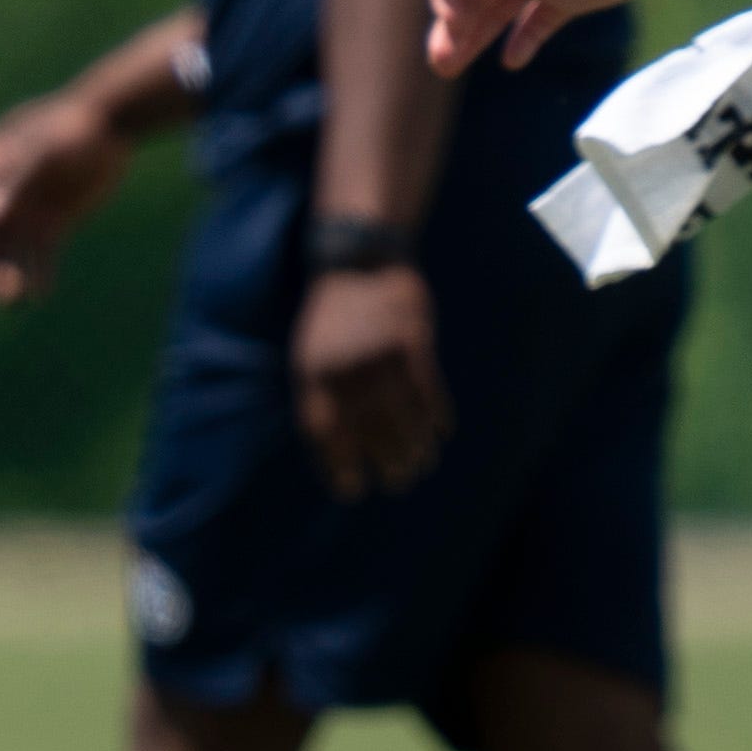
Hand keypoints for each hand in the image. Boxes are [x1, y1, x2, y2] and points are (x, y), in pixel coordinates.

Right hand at [0, 90, 135, 303]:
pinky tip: (39, 295)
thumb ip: (15, 183)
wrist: (112, 122)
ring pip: (10, 251)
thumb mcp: (42, 154)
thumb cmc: (68, 129)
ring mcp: (24, 209)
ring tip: (14, 302)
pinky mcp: (50, 222)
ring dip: (9, 276)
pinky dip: (38, 273)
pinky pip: (40, 254)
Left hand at [294, 261, 449, 499]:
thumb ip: (322, 395)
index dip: (337, 464)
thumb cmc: (333, 316)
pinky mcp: (412, 341)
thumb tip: (338, 445)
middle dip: (384, 461)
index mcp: (314, 372)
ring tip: (421, 465)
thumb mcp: (310, 353)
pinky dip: (436, 415)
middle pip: (367, 428)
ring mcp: (380, 354)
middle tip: (398, 482)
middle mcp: (346, 368)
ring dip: (414, 445)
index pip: (324, 431)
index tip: (351, 490)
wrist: (358, 260)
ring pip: (402, 414)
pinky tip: (441, 433)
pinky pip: (428, 389)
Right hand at [422, 0, 681, 75]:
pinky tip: (510, 63)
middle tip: (439, 63)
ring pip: (498, 16)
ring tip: (450, 69)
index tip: (452, 19)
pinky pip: (537, 25)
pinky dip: (523, 43)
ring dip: (476, 40)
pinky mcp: (568, 0)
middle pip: (472, 0)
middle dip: (452, 30)